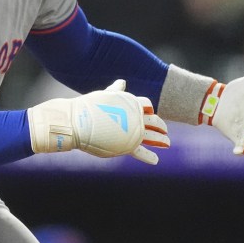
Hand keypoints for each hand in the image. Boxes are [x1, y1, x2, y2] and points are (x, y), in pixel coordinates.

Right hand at [28, 80, 169, 163]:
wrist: (76, 121)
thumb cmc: (87, 107)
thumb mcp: (104, 96)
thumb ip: (115, 92)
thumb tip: (122, 82)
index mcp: (130, 102)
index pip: (146, 104)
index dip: (150, 109)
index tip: (152, 112)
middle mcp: (134, 116)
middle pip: (153, 120)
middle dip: (159, 125)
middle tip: (164, 130)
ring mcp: (132, 131)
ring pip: (151, 135)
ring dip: (160, 139)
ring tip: (167, 143)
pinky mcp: (127, 144)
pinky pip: (140, 152)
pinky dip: (148, 157)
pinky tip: (155, 161)